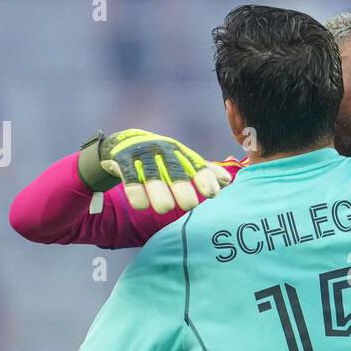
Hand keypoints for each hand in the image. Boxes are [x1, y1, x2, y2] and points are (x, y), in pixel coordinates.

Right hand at [78, 129, 232, 212]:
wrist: (124, 143)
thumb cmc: (162, 157)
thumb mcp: (182, 160)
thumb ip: (204, 171)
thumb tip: (228, 182)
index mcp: (179, 152)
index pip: (195, 164)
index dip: (204, 178)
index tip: (212, 194)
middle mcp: (162, 152)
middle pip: (174, 170)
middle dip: (182, 187)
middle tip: (188, 205)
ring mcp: (142, 156)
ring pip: (151, 175)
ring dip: (158, 192)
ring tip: (165, 208)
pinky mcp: (122, 162)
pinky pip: (129, 178)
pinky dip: (135, 192)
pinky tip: (141, 205)